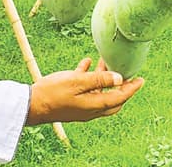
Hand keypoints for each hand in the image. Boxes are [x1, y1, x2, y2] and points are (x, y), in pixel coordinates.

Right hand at [25, 57, 143, 124]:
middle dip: (121, 86)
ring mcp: (80, 106)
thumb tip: (119, 78)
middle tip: (128, 74)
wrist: (31, 105)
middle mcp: (89, 109)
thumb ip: (99, 79)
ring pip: (98, 93)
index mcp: (94, 105)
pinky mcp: (70, 102)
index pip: (119, 98)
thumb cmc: (53, 93)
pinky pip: (84, 89)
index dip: (131, 88)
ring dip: (104, 79)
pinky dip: (88, 77)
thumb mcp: (78, 82)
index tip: (141, 79)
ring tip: (105, 62)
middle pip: (112, 99)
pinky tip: (86, 63)